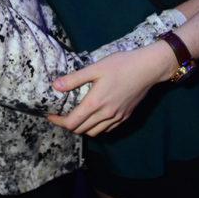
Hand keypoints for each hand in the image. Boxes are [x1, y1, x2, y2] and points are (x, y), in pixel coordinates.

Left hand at [48, 41, 173, 136]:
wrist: (148, 68)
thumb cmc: (121, 64)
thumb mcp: (95, 68)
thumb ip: (74, 79)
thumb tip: (55, 86)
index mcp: (95, 103)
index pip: (72, 123)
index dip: (59, 122)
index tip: (51, 116)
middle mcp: (105, 114)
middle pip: (81, 130)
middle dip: (68, 126)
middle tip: (61, 116)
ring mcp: (117, 117)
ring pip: (94, 132)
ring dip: (82, 128)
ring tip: (76, 118)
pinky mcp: (125, 117)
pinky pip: (107, 129)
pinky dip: (97, 127)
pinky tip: (94, 118)